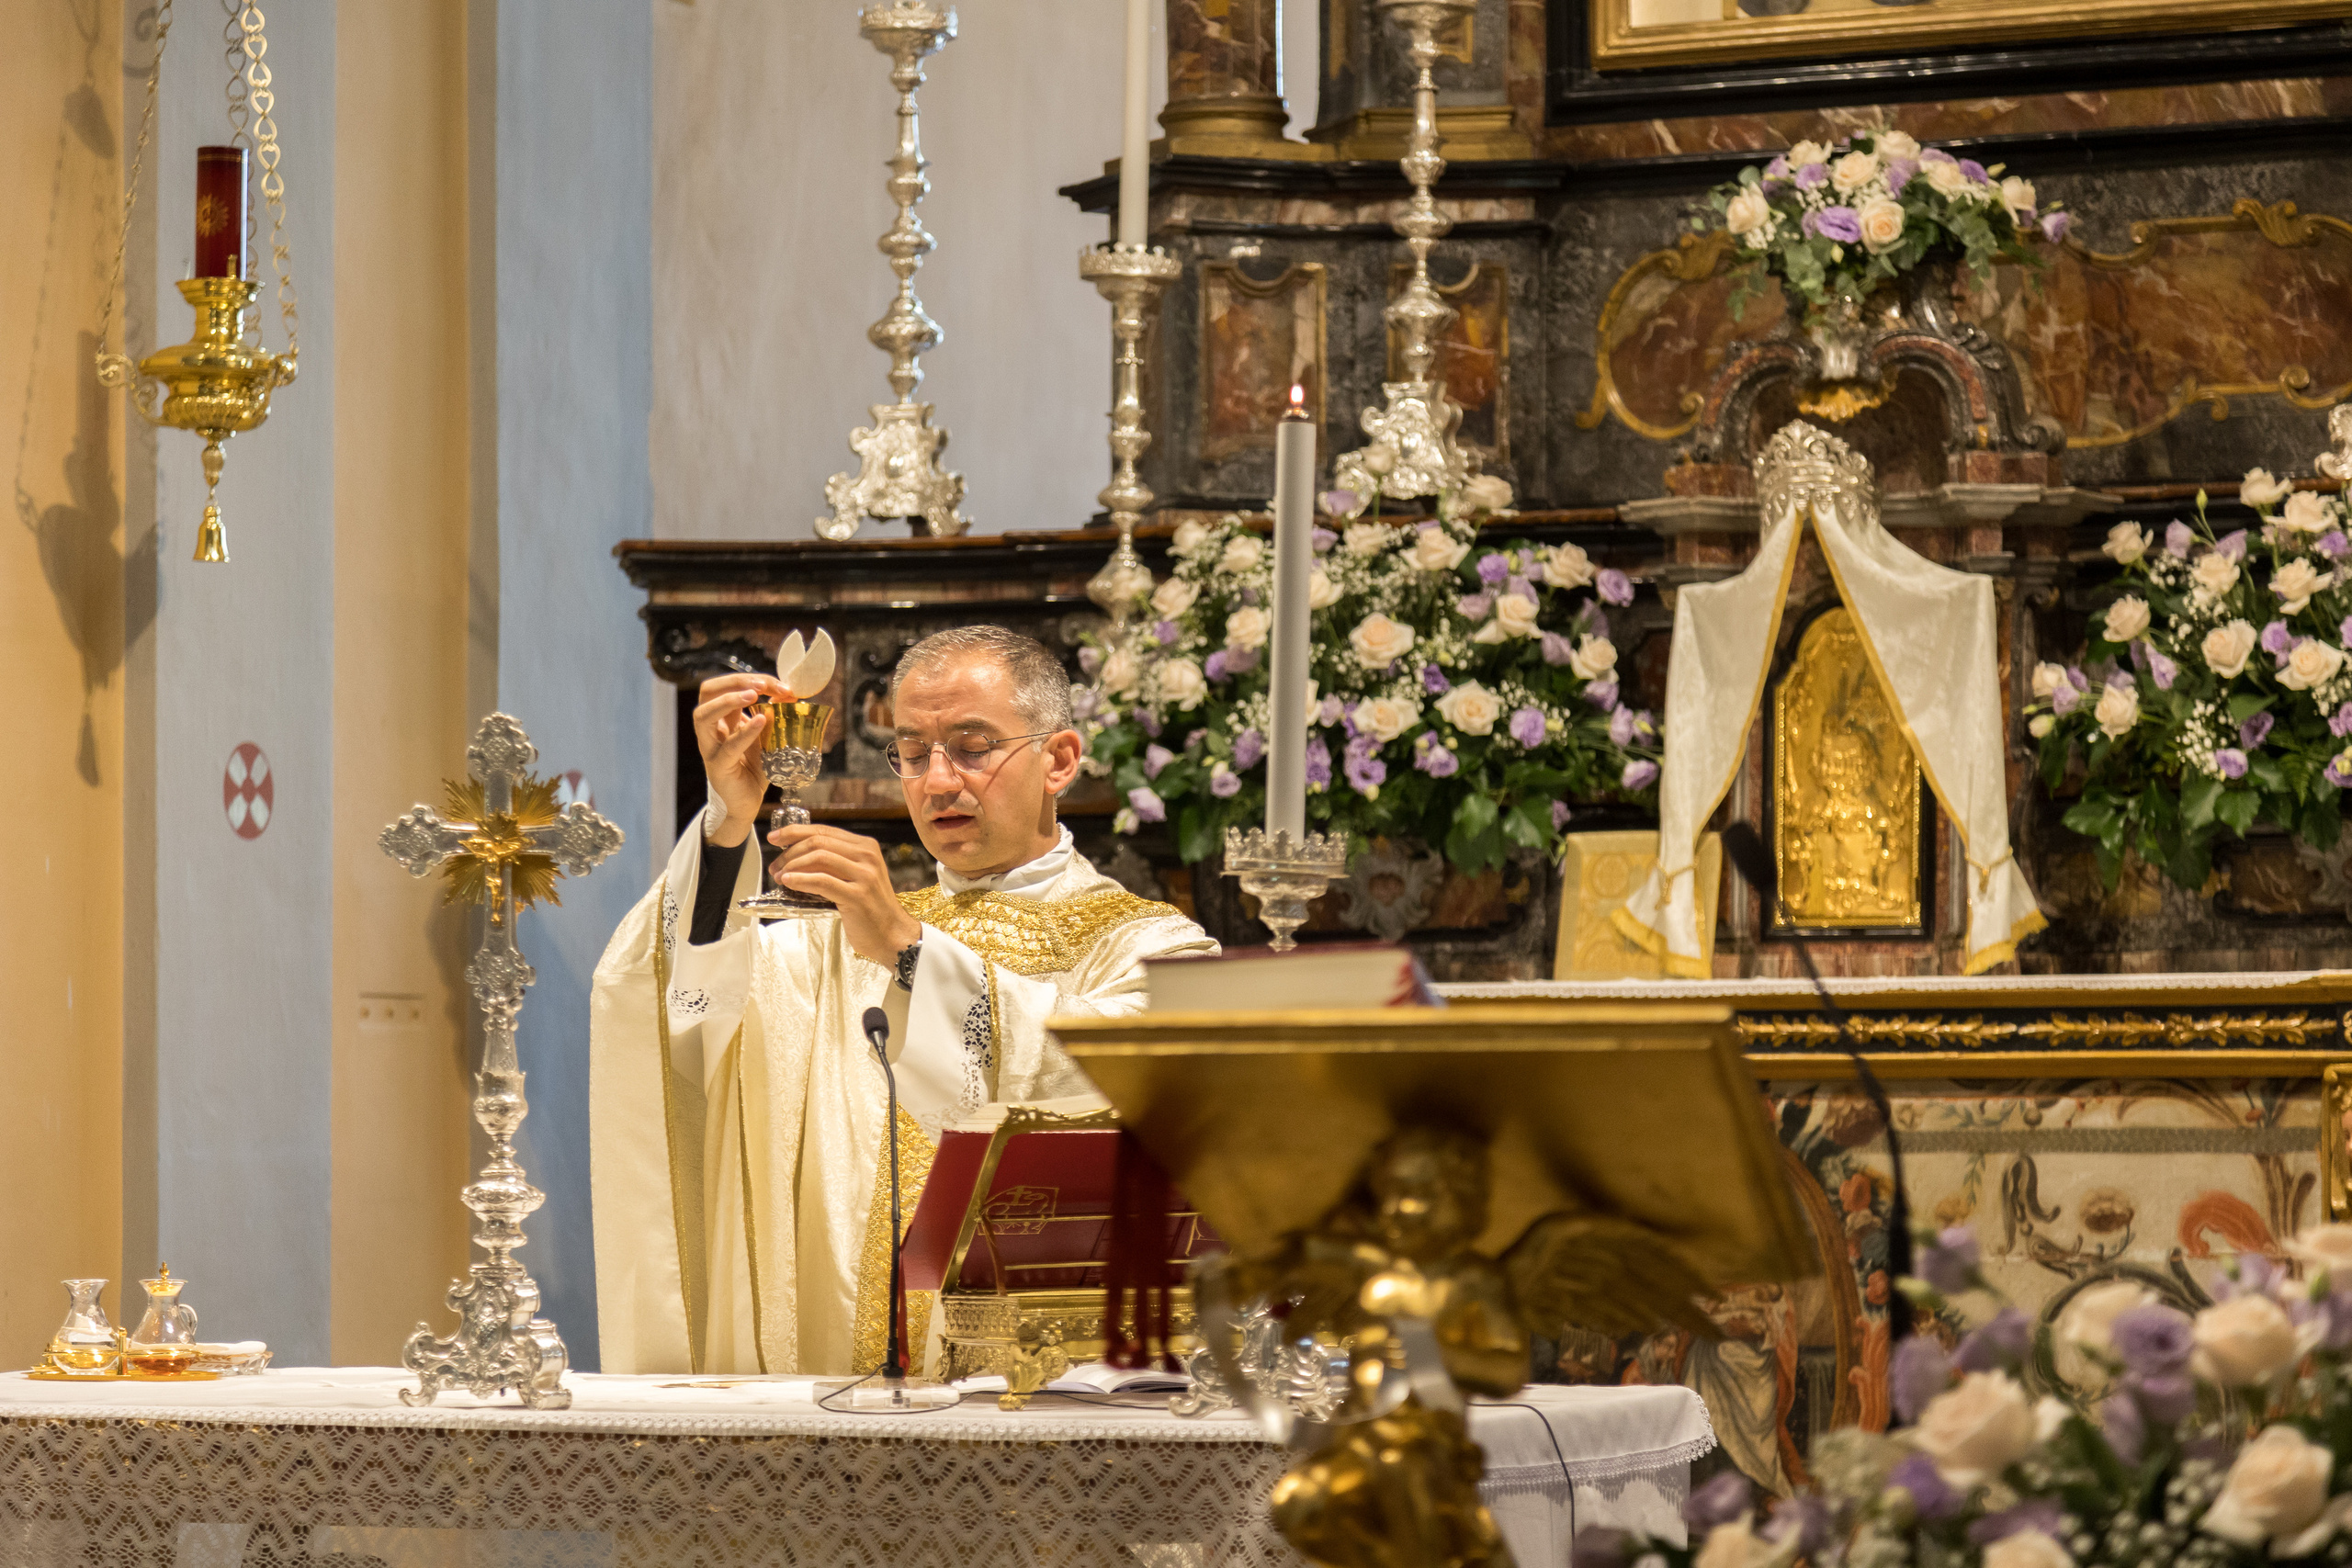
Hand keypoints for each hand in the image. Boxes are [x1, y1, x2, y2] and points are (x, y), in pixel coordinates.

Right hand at [692, 673, 786, 843]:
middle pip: (707, 692)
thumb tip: (789, 694)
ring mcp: (711, 747)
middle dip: (735, 681)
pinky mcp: (719, 766)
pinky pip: (728, 747)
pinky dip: (745, 732)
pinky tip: (760, 721)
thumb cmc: (754, 767)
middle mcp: (711, 729)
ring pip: (703, 716)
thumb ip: (773, 716)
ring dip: (728, 700)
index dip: (750, 678)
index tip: (780, 685)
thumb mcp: (766, 736)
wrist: (747, 802)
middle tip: (762, 684)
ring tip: (753, 694)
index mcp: (722, 717)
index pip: (726, 686)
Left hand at [768, 823, 920, 967]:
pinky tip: (788, 882)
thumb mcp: (855, 877)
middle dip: (790, 851)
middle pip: (819, 841)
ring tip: (779, 876)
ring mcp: (865, 875)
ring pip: (819, 857)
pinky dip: (800, 880)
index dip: (795, 831)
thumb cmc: (870, 908)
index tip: (774, 838)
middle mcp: (867, 856)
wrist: (892, 935)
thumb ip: (835, 863)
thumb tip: (797, 855)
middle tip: (775, 865)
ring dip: (792, 865)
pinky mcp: (857, 895)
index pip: (824, 831)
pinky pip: (822, 881)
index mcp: (866, 847)